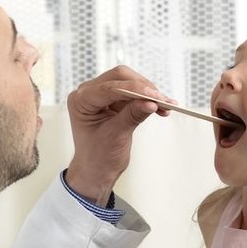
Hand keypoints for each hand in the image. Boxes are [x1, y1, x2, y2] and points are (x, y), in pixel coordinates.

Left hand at [65, 65, 172, 204]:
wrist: (96, 169)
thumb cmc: (98, 156)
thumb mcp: (116, 136)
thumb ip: (132, 116)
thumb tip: (151, 102)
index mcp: (80, 100)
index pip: (109, 87)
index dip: (134, 89)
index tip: (154, 96)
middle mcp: (88, 93)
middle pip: (120, 77)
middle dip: (143, 88)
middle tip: (162, 100)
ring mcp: (101, 94)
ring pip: (129, 82)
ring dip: (148, 93)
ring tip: (166, 106)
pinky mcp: (113, 99)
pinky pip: (133, 93)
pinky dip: (147, 99)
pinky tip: (161, 108)